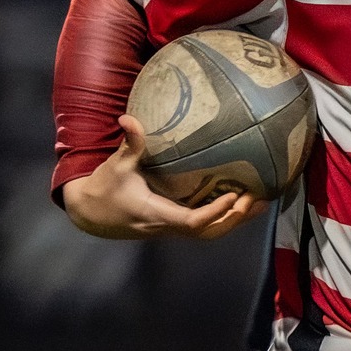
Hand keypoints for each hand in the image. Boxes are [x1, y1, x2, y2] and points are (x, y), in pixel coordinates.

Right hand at [62, 114, 263, 240]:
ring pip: (208, 233)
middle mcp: (167, 226)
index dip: (215, 212)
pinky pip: (203, 226)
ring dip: (235, 221)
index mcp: (156, 213)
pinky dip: (223, 217)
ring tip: (260, 204)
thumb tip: (129, 118)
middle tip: (258, 198)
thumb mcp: (116, 166)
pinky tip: (239, 203)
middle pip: (208, 232)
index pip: (192, 221)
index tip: (235, 196)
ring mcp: (171, 229)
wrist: (90, 215)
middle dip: (235, 219)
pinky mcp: (172, 226)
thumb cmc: (104, 189)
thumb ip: (129, 144)